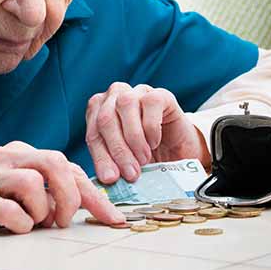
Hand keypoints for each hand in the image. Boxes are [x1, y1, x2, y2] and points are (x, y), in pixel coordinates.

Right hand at [0, 141, 124, 250]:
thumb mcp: (11, 190)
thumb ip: (41, 189)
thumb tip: (81, 205)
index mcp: (17, 153)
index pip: (64, 163)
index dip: (92, 192)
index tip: (111, 217)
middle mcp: (3, 156)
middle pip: (53, 162)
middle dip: (71, 196)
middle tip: (66, 221)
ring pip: (33, 182)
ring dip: (43, 211)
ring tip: (35, 223)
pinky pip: (9, 209)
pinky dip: (20, 224)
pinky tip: (15, 228)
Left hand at [85, 82, 208, 184]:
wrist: (177, 150)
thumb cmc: (145, 154)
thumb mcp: (124, 161)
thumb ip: (112, 164)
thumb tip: (107, 178)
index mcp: (98, 111)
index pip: (93, 133)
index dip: (101, 157)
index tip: (111, 178)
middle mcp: (114, 96)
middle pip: (106, 118)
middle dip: (118, 149)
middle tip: (131, 173)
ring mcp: (136, 91)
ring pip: (125, 105)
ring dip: (133, 138)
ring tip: (143, 159)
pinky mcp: (159, 94)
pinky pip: (150, 103)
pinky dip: (151, 127)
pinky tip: (154, 142)